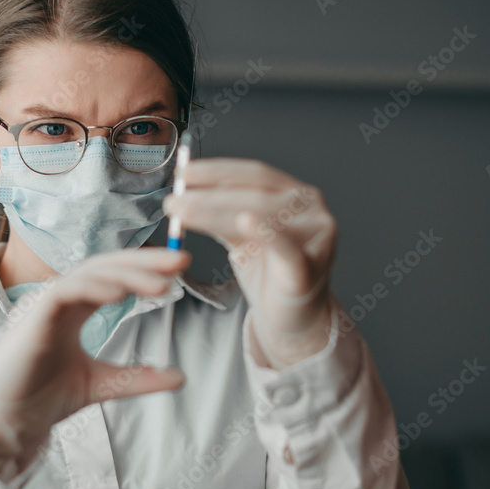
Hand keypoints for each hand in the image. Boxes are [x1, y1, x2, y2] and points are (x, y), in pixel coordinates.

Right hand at [0, 247, 189, 480]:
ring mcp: (44, 305)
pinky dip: (92, 288)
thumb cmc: (41, 399)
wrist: (7, 423)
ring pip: (88, 274)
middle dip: (143, 261)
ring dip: (126, 275)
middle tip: (181, 260)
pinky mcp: (32, 317)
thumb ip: (138, 378)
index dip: (145, 269)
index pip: (112, 276)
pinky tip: (120, 294)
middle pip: (105, 267)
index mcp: (73, 309)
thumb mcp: (103, 384)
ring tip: (161, 285)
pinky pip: (64, 291)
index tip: (180, 269)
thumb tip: (180, 377)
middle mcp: (59, 300)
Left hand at [162, 158, 337, 368]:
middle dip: (208, 195)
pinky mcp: (310, 266)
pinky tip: (245, 221)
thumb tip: (183, 193)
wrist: (294, 318)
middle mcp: (310, 207)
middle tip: (174, 200)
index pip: (254, 173)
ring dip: (216, 212)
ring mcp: (316, 234)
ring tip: (183, 213)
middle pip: (254, 193)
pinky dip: (265, 231)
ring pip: (261, 215)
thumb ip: (221, 213)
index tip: (183, 172)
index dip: (217, 170)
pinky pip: (285, 247)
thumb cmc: (270, 273)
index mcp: (295, 193)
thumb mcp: (242, 236)